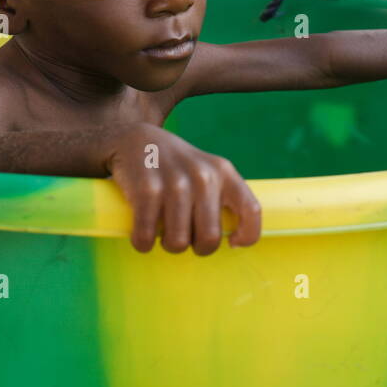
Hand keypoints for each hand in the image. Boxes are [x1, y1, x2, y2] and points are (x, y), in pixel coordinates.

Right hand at [105, 123, 261, 254]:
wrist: (134, 139)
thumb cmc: (175, 166)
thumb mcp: (206, 170)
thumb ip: (221, 197)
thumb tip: (232, 240)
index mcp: (224, 172)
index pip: (251, 210)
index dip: (247, 236)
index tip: (232, 243)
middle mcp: (204, 176)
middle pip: (210, 238)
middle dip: (196, 247)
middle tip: (185, 236)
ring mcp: (176, 182)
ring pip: (178, 242)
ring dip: (168, 245)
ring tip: (163, 232)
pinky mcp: (148, 189)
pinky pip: (147, 236)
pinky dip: (142, 243)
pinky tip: (142, 235)